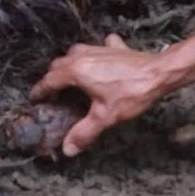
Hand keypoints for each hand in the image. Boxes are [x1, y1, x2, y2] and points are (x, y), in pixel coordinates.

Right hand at [30, 34, 164, 155]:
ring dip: (70, 64)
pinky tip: (101, 59)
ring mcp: (99, 49)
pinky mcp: (115, 49)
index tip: (35, 98)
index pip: (49, 80)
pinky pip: (100, 47)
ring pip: (75, 53)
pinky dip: (96, 53)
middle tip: (53, 92)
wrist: (159, 73)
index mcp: (76, 71)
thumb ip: (84, 132)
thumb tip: (68, 148)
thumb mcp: (105, 116)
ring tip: (71, 77)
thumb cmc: (131, 92)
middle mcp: (83, 56)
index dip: (40, 90)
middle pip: (59, 65)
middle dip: (53, 77)